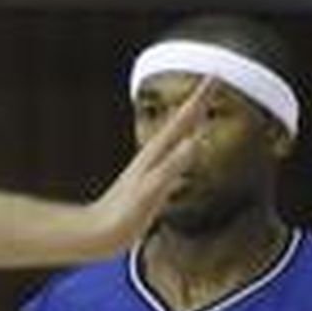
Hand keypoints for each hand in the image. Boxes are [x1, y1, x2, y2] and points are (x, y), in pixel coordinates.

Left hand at [82, 78, 210, 253]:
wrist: (96, 235)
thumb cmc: (122, 216)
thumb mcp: (152, 189)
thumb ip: (173, 165)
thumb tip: (196, 140)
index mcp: (155, 155)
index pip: (183, 120)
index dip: (200, 99)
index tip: (215, 75)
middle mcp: (150, 158)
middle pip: (178, 123)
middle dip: (196, 103)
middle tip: (212, 83)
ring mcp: (147, 170)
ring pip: (173, 139)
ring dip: (188, 123)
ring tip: (200, 113)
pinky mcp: (145, 185)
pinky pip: (170, 158)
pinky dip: (181, 148)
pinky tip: (181, 153)